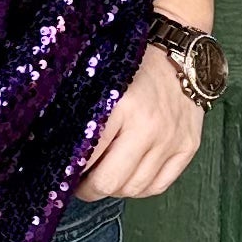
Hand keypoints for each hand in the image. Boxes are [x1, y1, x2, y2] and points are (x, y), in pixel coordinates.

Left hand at [71, 42, 206, 200]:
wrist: (180, 52)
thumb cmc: (133, 65)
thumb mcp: (100, 81)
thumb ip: (81, 114)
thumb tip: (54, 147)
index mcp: (120, 105)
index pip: (87, 155)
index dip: (69, 169)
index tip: (62, 169)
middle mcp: (148, 126)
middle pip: (110, 182)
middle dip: (89, 188)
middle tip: (80, 182)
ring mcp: (171, 139)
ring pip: (134, 188)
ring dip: (115, 188)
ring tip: (105, 175)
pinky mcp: (188, 147)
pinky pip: (159, 185)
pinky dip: (140, 187)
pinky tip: (130, 175)